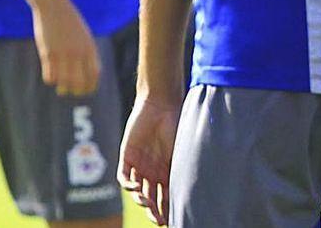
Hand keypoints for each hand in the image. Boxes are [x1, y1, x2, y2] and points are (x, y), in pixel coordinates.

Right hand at [31, 0, 99, 96]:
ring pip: (64, 81)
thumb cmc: (70, 22)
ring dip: (64, 87)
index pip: (94, 74)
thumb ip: (87, 52)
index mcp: (90, 48)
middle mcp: (78, 53)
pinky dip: (51, 80)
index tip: (87, 90)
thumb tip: (89, 72)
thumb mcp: (84, 36)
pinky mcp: (47, 53)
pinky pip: (50, 75)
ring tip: (62, 89)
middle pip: (80, 81)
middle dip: (78, 90)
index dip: (91, 85)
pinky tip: (51, 77)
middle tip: (74, 92)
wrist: (54, 7)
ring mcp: (62, 53)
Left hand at [118, 97, 181, 225]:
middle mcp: (152, 171)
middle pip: (151, 197)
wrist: (161, 104)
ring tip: (146, 203)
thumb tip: (196, 190)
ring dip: (141, 200)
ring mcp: (139, 164)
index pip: (166, 196)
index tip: (170, 220)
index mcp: (167, 171)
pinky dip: (128, 185)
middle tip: (158, 219)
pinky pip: (124, 176)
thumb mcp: (183, 150)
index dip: (167, 210)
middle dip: (154, 210)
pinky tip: (135, 188)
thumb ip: (184, 168)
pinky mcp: (127, 156)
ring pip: (137, 190)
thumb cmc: (176, 125)